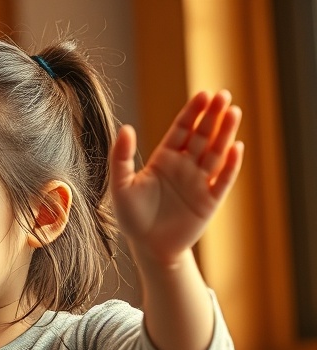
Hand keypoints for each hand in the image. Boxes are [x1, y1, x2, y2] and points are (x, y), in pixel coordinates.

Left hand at [108, 90, 243, 265]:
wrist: (148, 247)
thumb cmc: (132, 216)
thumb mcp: (120, 185)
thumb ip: (121, 157)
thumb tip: (125, 128)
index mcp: (165, 158)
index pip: (182, 129)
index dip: (193, 112)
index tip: (203, 94)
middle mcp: (185, 166)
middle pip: (203, 136)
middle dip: (213, 116)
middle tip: (223, 94)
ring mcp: (199, 182)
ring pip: (216, 153)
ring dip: (225, 133)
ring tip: (233, 112)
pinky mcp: (210, 200)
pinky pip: (223, 180)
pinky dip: (230, 165)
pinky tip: (236, 147)